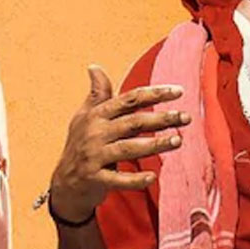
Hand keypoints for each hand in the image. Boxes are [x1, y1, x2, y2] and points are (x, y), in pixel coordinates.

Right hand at [49, 65, 189, 222]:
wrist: (64, 182)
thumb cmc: (80, 144)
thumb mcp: (84, 116)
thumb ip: (97, 94)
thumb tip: (94, 66)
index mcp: (96, 115)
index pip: (129, 100)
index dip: (154, 94)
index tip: (178, 91)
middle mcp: (95, 133)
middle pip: (133, 122)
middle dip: (161, 118)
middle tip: (185, 117)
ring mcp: (94, 156)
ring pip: (128, 148)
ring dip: (154, 145)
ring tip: (178, 141)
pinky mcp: (95, 179)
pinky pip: (118, 179)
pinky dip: (135, 179)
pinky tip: (153, 177)